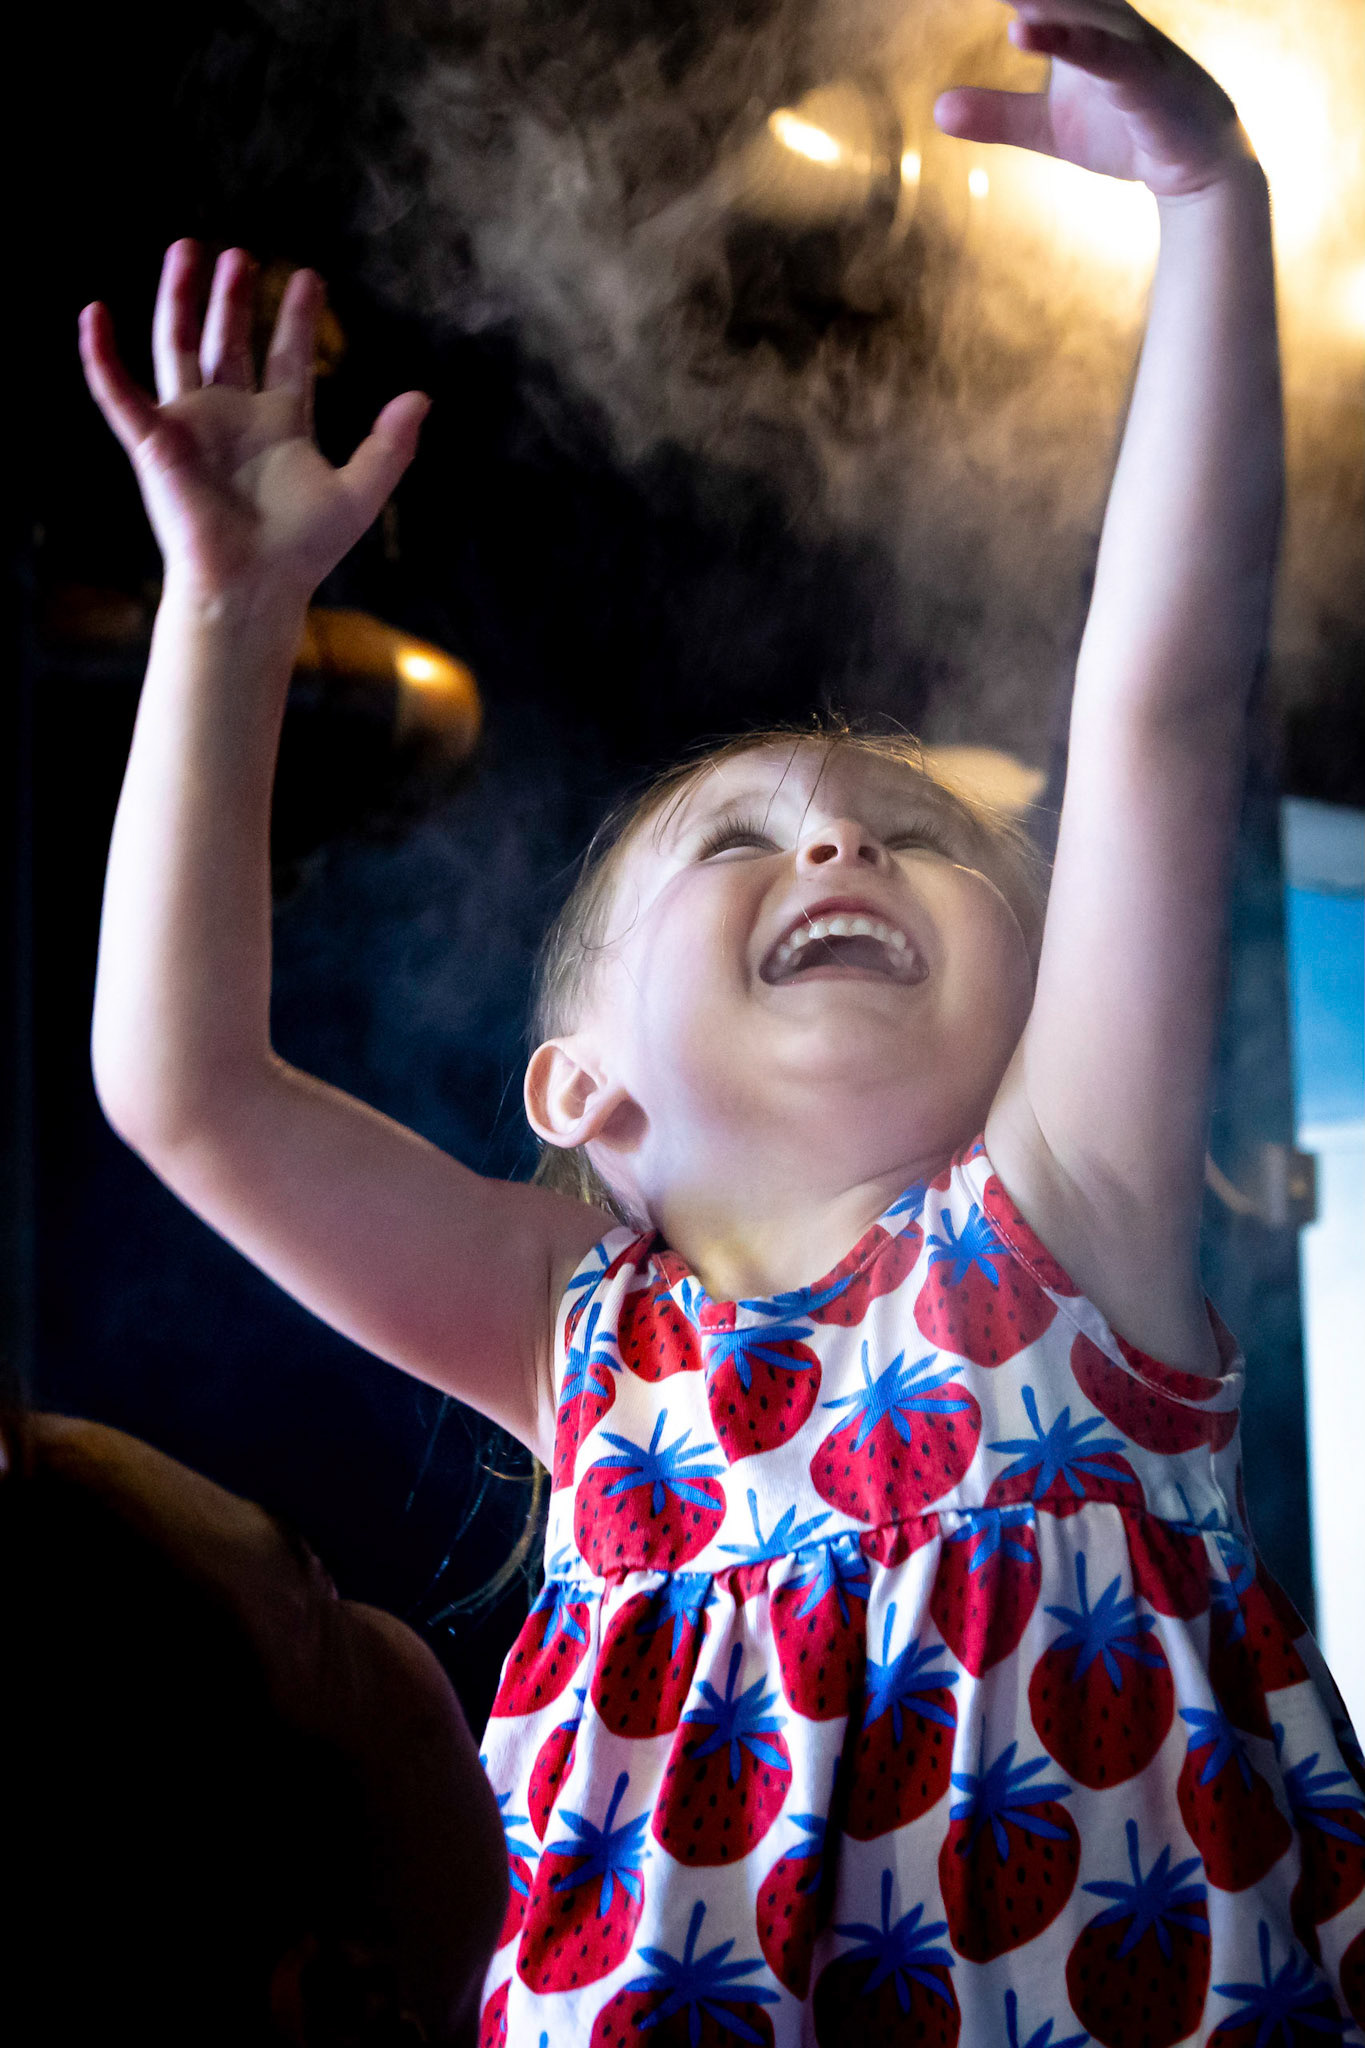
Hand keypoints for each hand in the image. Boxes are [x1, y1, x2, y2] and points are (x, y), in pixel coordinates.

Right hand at [79, 240, 429, 603]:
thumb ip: (390, 445)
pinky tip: (94, 314)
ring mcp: (192, 427)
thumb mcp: (360, 492)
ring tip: (186, 250)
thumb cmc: (303, 550)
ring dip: (179, 300)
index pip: (285, 356)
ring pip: (178, 348)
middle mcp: (233, 418)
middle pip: (229, 342)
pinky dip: (102, 356)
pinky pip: (119, 393)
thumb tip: (421, 398)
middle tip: (240, 255)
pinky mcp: (154, 443)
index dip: (295, 317)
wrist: (253, 587)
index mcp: (279, 424)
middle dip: (233, 298)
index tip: (308, 277)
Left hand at [934, 0, 1251, 199]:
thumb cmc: (1124, 131)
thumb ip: (996, 115)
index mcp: (1078, 20)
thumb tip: (937, 109)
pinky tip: (1020, 30)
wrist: (1196, 166)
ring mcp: (1126, 43)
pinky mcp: (1144, 77)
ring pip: (1072, 7)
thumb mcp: (1047, 128)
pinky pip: (1102, 54)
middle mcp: (1102, 18)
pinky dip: (1064, 41)